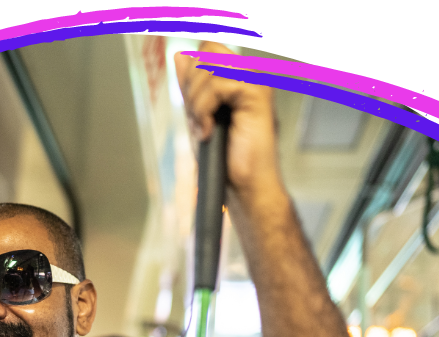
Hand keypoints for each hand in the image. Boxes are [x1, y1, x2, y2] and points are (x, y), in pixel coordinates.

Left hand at [174, 41, 280, 198]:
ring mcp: (255, 82)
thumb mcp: (198, 116)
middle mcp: (249, 75)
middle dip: (192, 88)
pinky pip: (218, 84)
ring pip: (209, 66)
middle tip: (200, 120)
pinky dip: (205, 109)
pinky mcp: (258, 93)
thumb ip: (191, 86)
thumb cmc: (226, 160)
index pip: (206, 49)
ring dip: (197, 102)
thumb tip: (180, 56)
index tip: (195, 109)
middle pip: (206, 51)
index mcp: (237, 78)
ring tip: (206, 128)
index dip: (191, 73)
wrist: (244, 186)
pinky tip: (211, 131)